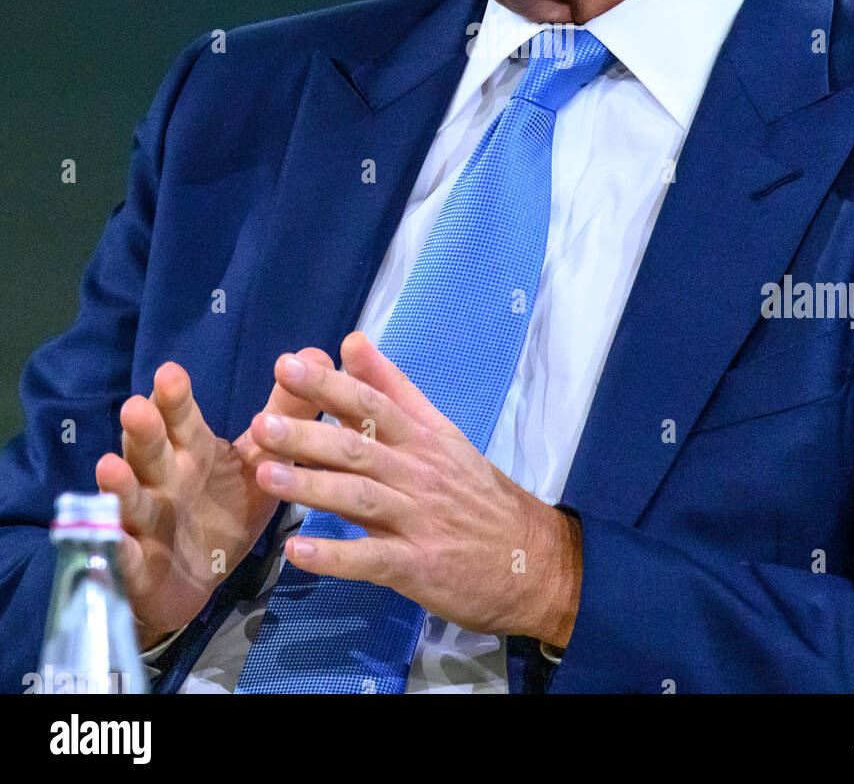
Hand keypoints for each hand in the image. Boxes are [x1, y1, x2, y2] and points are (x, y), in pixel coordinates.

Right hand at [95, 348, 334, 648]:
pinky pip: (124, 554)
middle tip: (136, 407)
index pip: (182, 419)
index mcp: (191, 451)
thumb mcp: (260, 459)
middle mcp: (163, 479)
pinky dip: (117, 547)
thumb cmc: (224, 507)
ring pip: (131, 498)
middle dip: (143, 431)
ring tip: (111, 466)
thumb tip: (315, 354)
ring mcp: (146, 520)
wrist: (196, 579)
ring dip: (120, 485)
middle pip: (150, 451)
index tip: (171, 373)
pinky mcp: (137, 562)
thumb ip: (284, 413)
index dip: (175, 398)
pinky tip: (111, 538)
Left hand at [249, 332, 583, 645]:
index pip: (373, 403)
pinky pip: (371, 560)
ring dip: (310, 487)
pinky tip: (297, 553)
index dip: (329, 385)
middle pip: (359, 448)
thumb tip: (352, 342)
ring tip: (266, 476)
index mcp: (425, 438)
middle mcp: (420, 473)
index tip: (287, 365)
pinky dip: (334, 557)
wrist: (534, 560)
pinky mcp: (419, 566)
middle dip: (308, 433)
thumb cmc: (478, 495)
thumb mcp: (443, 435)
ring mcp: (419, 521)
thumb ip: (394, 390)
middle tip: (263, 423)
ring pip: (359, 498)